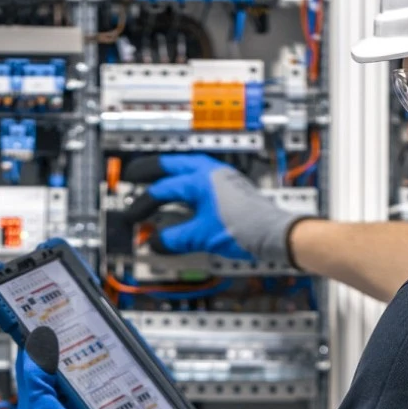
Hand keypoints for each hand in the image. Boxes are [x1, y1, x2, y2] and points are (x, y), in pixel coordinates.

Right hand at [121, 154, 311, 264]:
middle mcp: (210, 173)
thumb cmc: (245, 229)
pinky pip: (200, 179)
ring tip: (155, 179)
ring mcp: (222, 179)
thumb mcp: (203, 236)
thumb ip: (176, 239)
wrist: (276, 234)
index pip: (163, 190)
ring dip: (169, 173)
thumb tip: (155, 242)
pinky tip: (185, 194)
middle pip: (172, 166)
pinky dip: (185, 184)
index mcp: (199, 179)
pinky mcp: (231, 189)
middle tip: (132, 174)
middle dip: (151, 171)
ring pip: (187, 168)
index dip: (143, 204)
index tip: (131, 217)